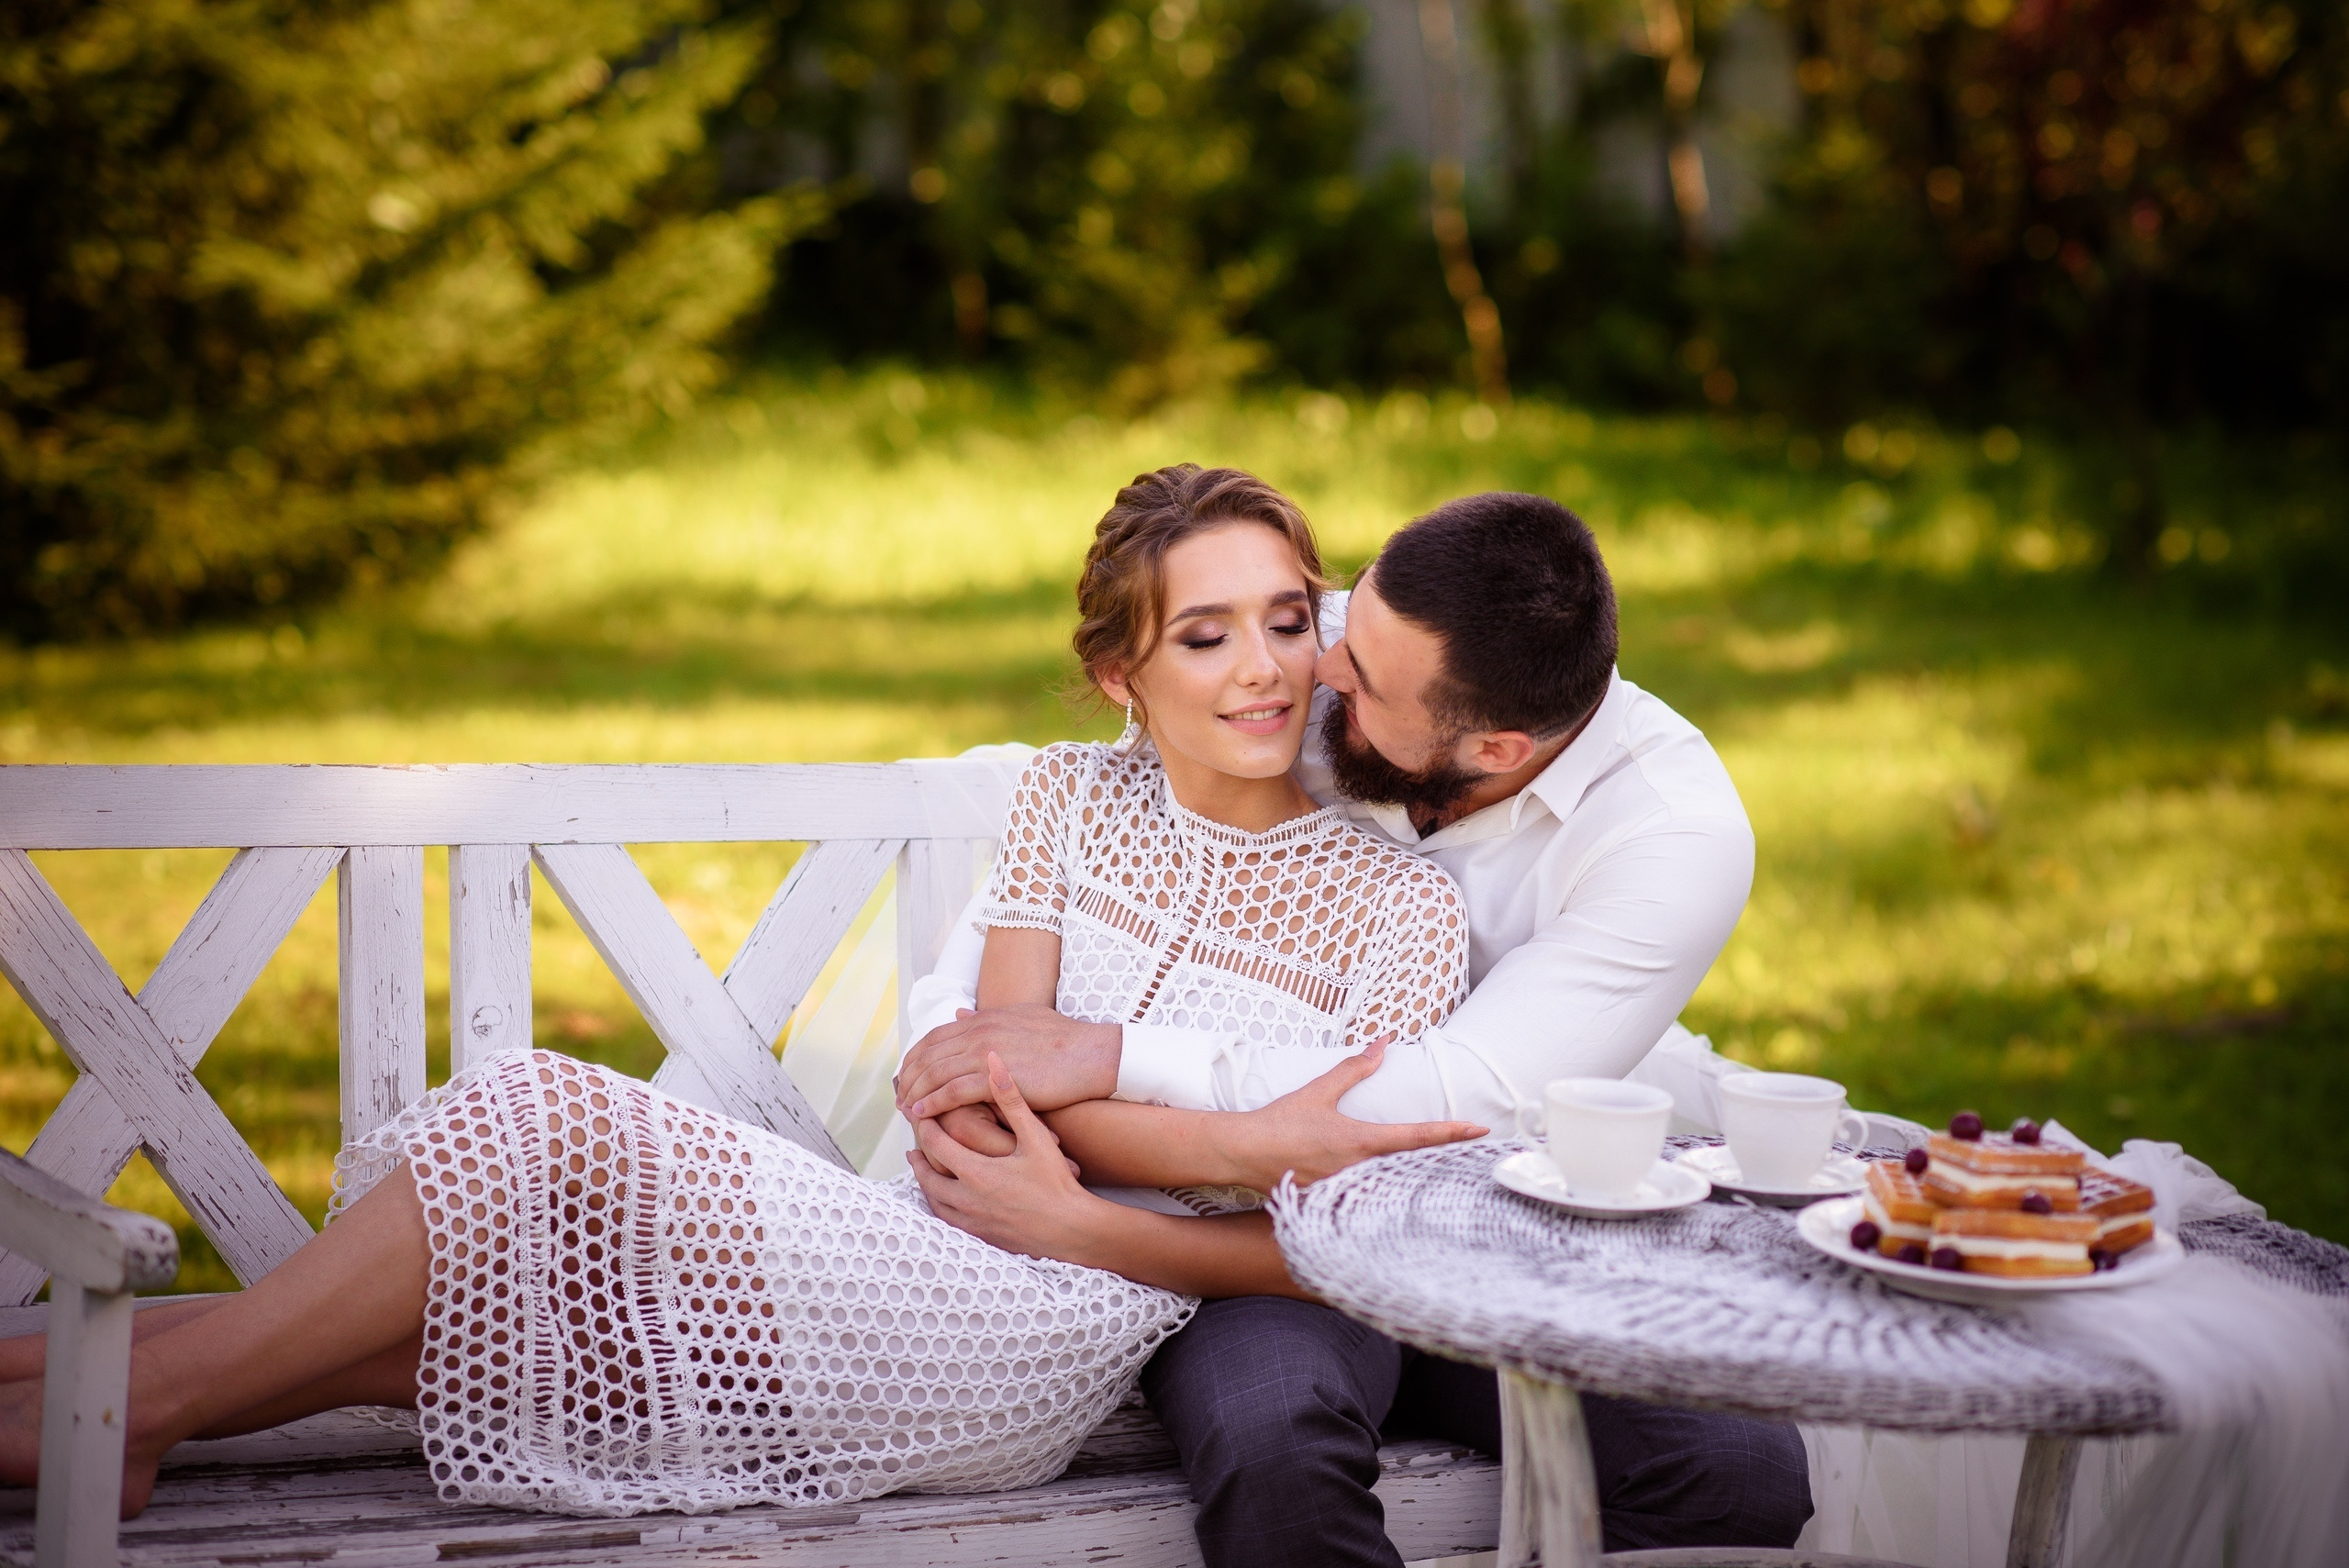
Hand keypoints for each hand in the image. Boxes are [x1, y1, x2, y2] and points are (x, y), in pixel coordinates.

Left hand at [896, 1004, 1120, 1118]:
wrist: (1090, 1054)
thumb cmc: (1064, 1039)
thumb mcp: (1021, 1017)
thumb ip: (987, 1019)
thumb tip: (959, 1016)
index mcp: (983, 1019)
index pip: (934, 1037)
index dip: (915, 1058)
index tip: (906, 1075)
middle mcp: (978, 1032)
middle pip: (927, 1056)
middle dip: (908, 1078)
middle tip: (899, 1097)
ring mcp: (984, 1054)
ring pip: (934, 1075)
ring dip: (914, 1093)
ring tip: (905, 1110)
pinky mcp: (994, 1078)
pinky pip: (951, 1092)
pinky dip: (931, 1103)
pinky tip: (921, 1115)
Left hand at [908, 1054, 1106, 1261]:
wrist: (1073, 1229)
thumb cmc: (1057, 1181)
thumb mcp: (1035, 1136)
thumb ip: (1011, 1098)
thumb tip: (993, 1061)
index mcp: (975, 1171)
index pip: (936, 1143)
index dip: (925, 1125)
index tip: (920, 1112)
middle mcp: (966, 1198)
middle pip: (927, 1174)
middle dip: (919, 1155)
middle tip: (915, 1141)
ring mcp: (972, 1221)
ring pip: (934, 1201)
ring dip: (926, 1182)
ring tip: (924, 1168)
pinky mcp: (981, 1237)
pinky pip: (949, 1221)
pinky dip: (941, 1205)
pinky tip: (945, 1199)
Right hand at [1229, 1038, 1486, 1189]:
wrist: (1243, 1151)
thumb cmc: (1281, 1120)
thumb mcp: (1320, 1091)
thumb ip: (1355, 1068)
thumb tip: (1382, 1043)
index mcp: (1361, 1140)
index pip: (1417, 1137)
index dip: (1451, 1133)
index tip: (1479, 1129)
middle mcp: (1359, 1170)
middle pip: (1413, 1170)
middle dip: (1441, 1164)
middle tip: (1469, 1155)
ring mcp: (1346, 1192)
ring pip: (1392, 1191)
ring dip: (1414, 1185)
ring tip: (1442, 1182)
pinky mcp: (1331, 1205)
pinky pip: (1365, 1205)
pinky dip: (1382, 1200)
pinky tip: (1396, 1204)